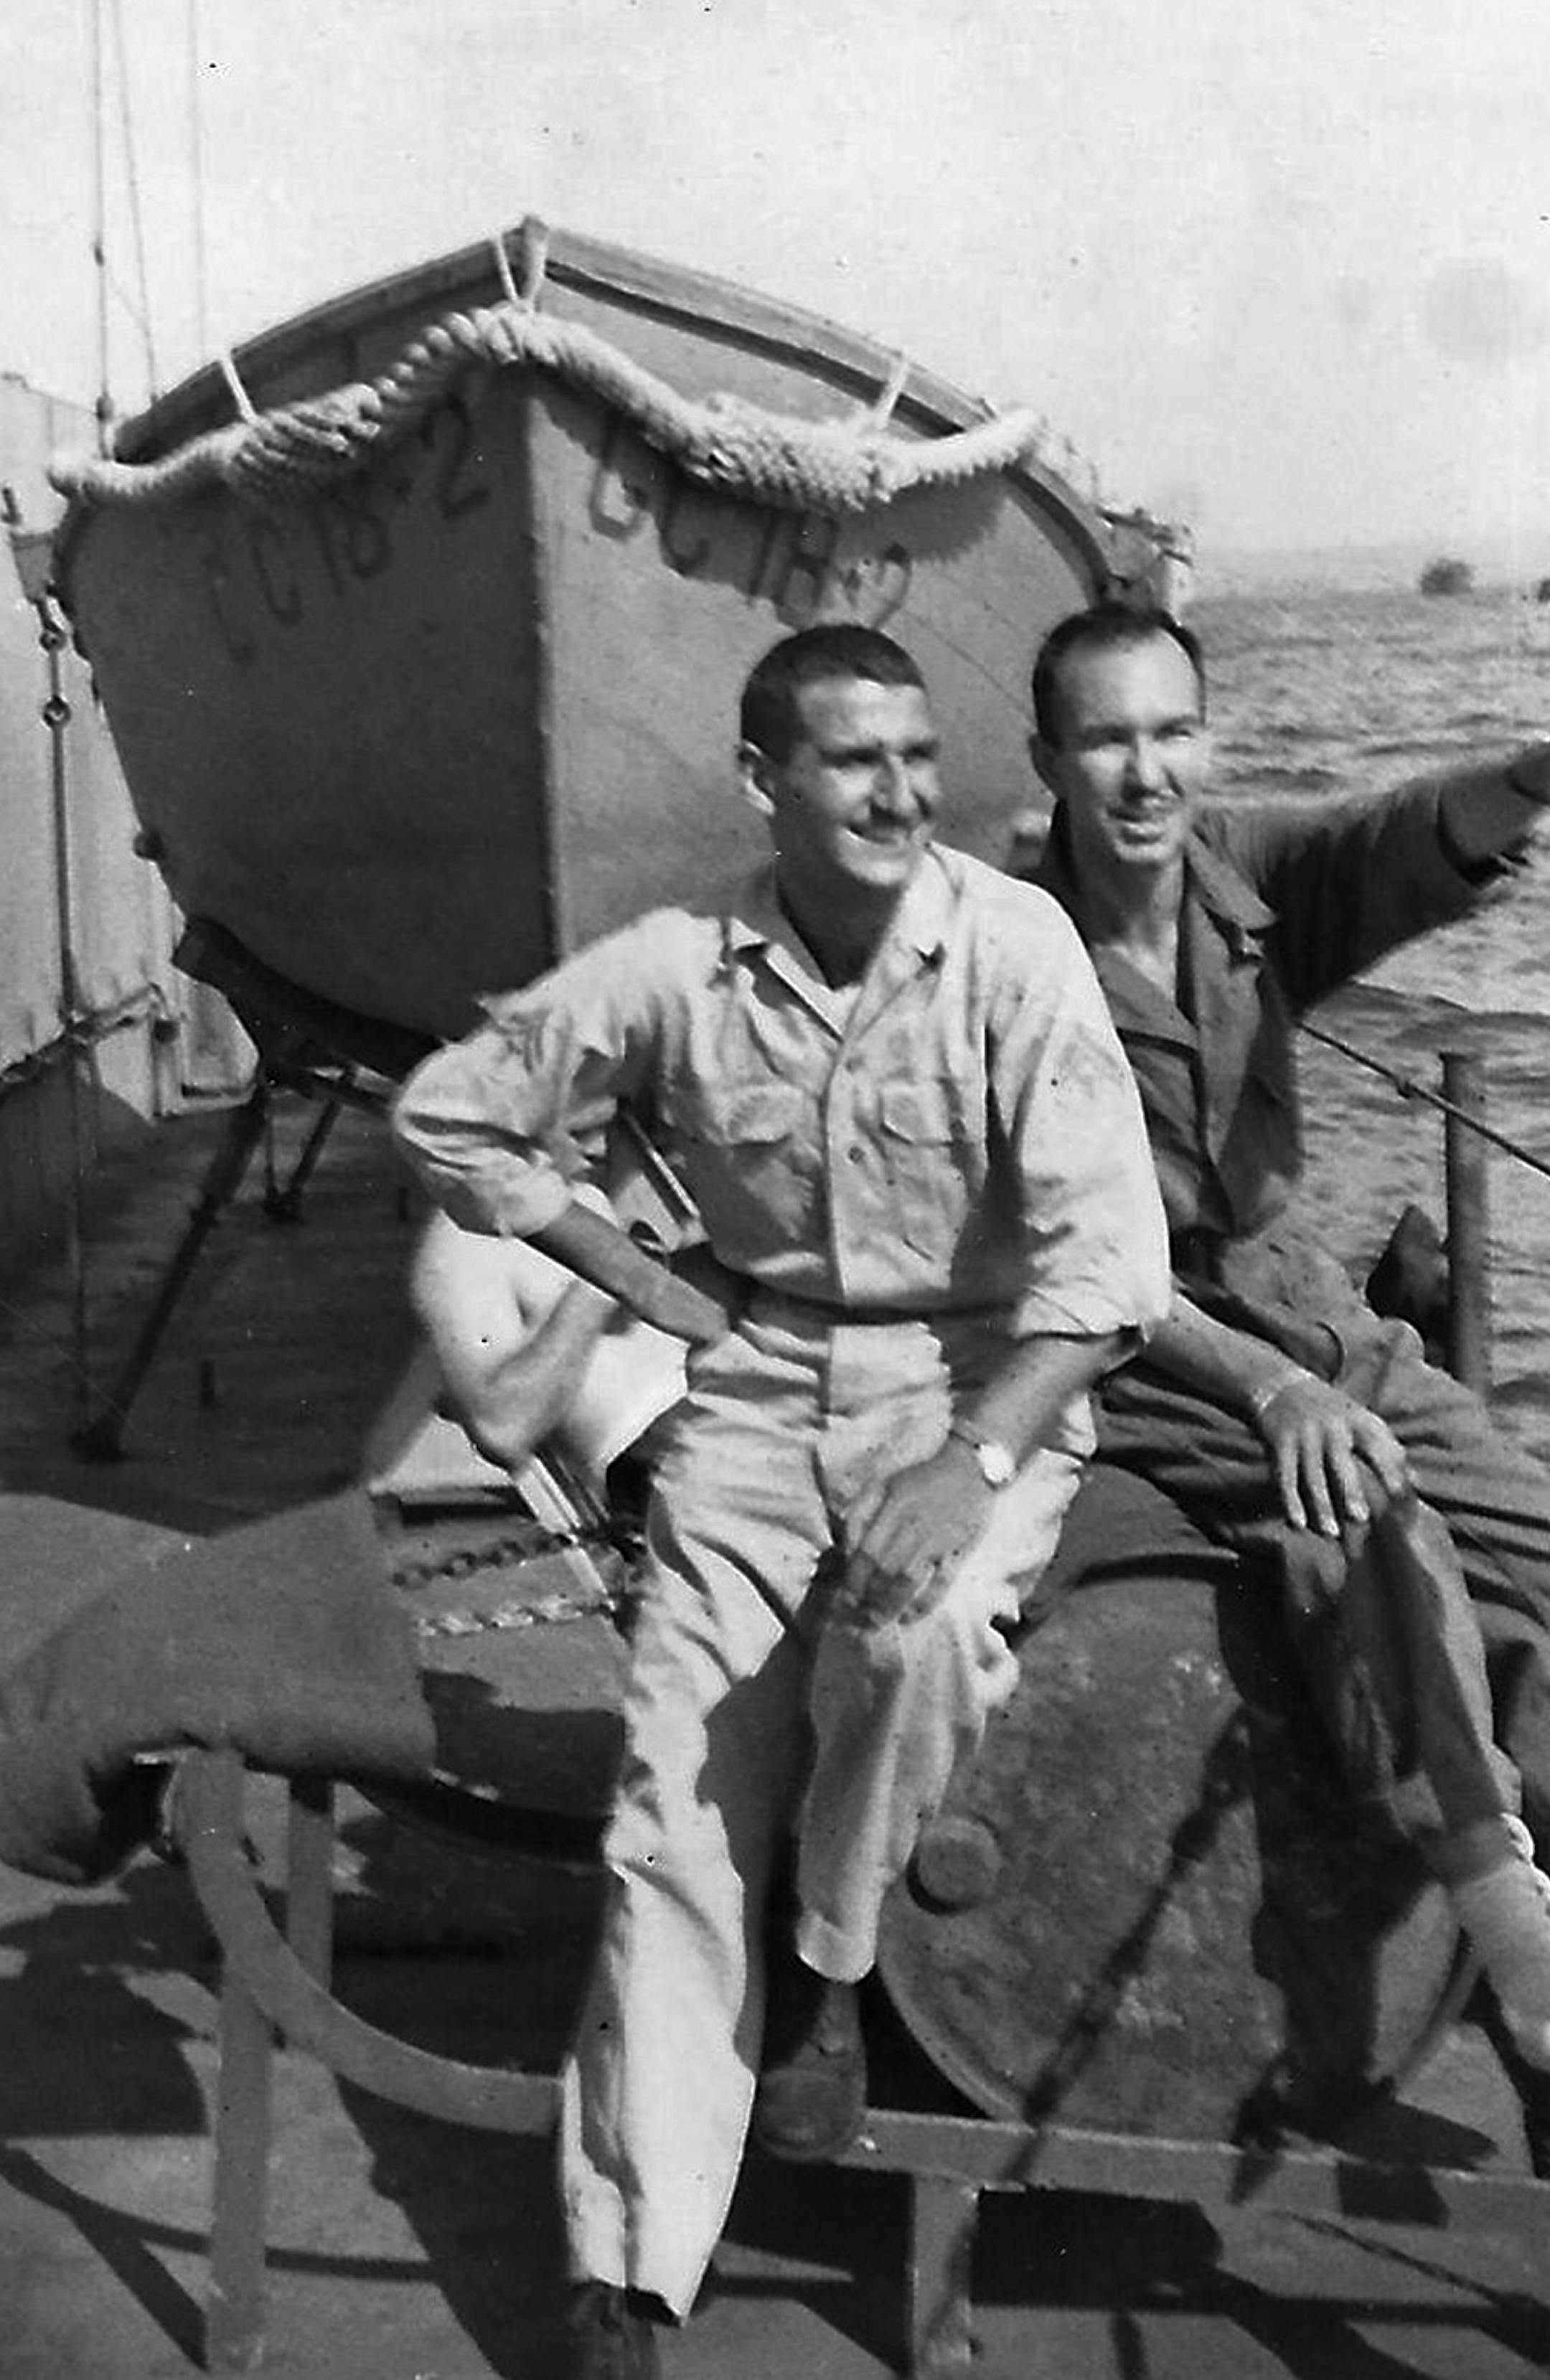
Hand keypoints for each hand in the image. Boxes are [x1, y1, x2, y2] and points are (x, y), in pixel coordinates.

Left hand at [833, 1440, 994, 1628]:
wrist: (969, 1470)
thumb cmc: (921, 1479)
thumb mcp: (883, 1485)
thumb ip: (861, 1513)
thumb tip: (847, 1548)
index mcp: (893, 1510)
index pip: (868, 1553)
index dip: (854, 1579)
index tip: (843, 1599)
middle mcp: (914, 1528)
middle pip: (885, 1571)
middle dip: (867, 1598)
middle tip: (854, 1620)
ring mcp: (938, 1542)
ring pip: (909, 1580)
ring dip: (890, 1605)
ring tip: (875, 1623)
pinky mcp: (959, 1552)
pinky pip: (942, 1583)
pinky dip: (925, 1603)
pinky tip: (909, 1617)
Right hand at [1252, 1373, 1410, 1536]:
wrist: (1281, 1386)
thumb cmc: (1332, 1412)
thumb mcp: (1360, 1419)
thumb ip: (1385, 1447)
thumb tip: (1415, 1483)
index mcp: (1356, 1420)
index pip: (1376, 1445)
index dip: (1388, 1470)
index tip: (1399, 1495)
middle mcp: (1330, 1426)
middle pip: (1341, 1463)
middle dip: (1350, 1491)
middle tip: (1361, 1518)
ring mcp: (1304, 1435)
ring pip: (1312, 1476)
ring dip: (1321, 1506)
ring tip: (1332, 1533)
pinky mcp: (1280, 1443)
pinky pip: (1285, 1477)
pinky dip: (1290, 1501)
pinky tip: (1298, 1523)